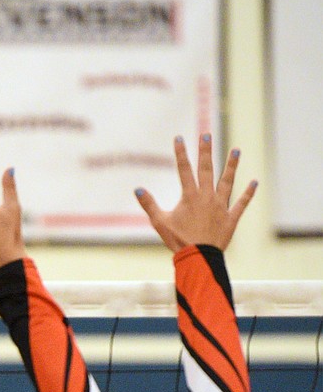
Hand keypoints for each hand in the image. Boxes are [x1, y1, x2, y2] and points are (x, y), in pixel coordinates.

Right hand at [134, 134, 256, 252]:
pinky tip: (254, 182)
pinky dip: (248, 193)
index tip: (179, 138)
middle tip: (207, 135)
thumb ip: (149, 204)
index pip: (184, 170)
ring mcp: (221, 206)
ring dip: (232, 165)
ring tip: (236, 150)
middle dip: (206, 151)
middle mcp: (207, 196)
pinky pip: (241, 203)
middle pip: (206, 169)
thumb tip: (138, 189)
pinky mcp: (230, 217)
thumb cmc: (177, 240)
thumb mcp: (159, 222)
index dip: (180, 153)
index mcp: (190, 196)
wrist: (198, 257)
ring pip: (227, 181)